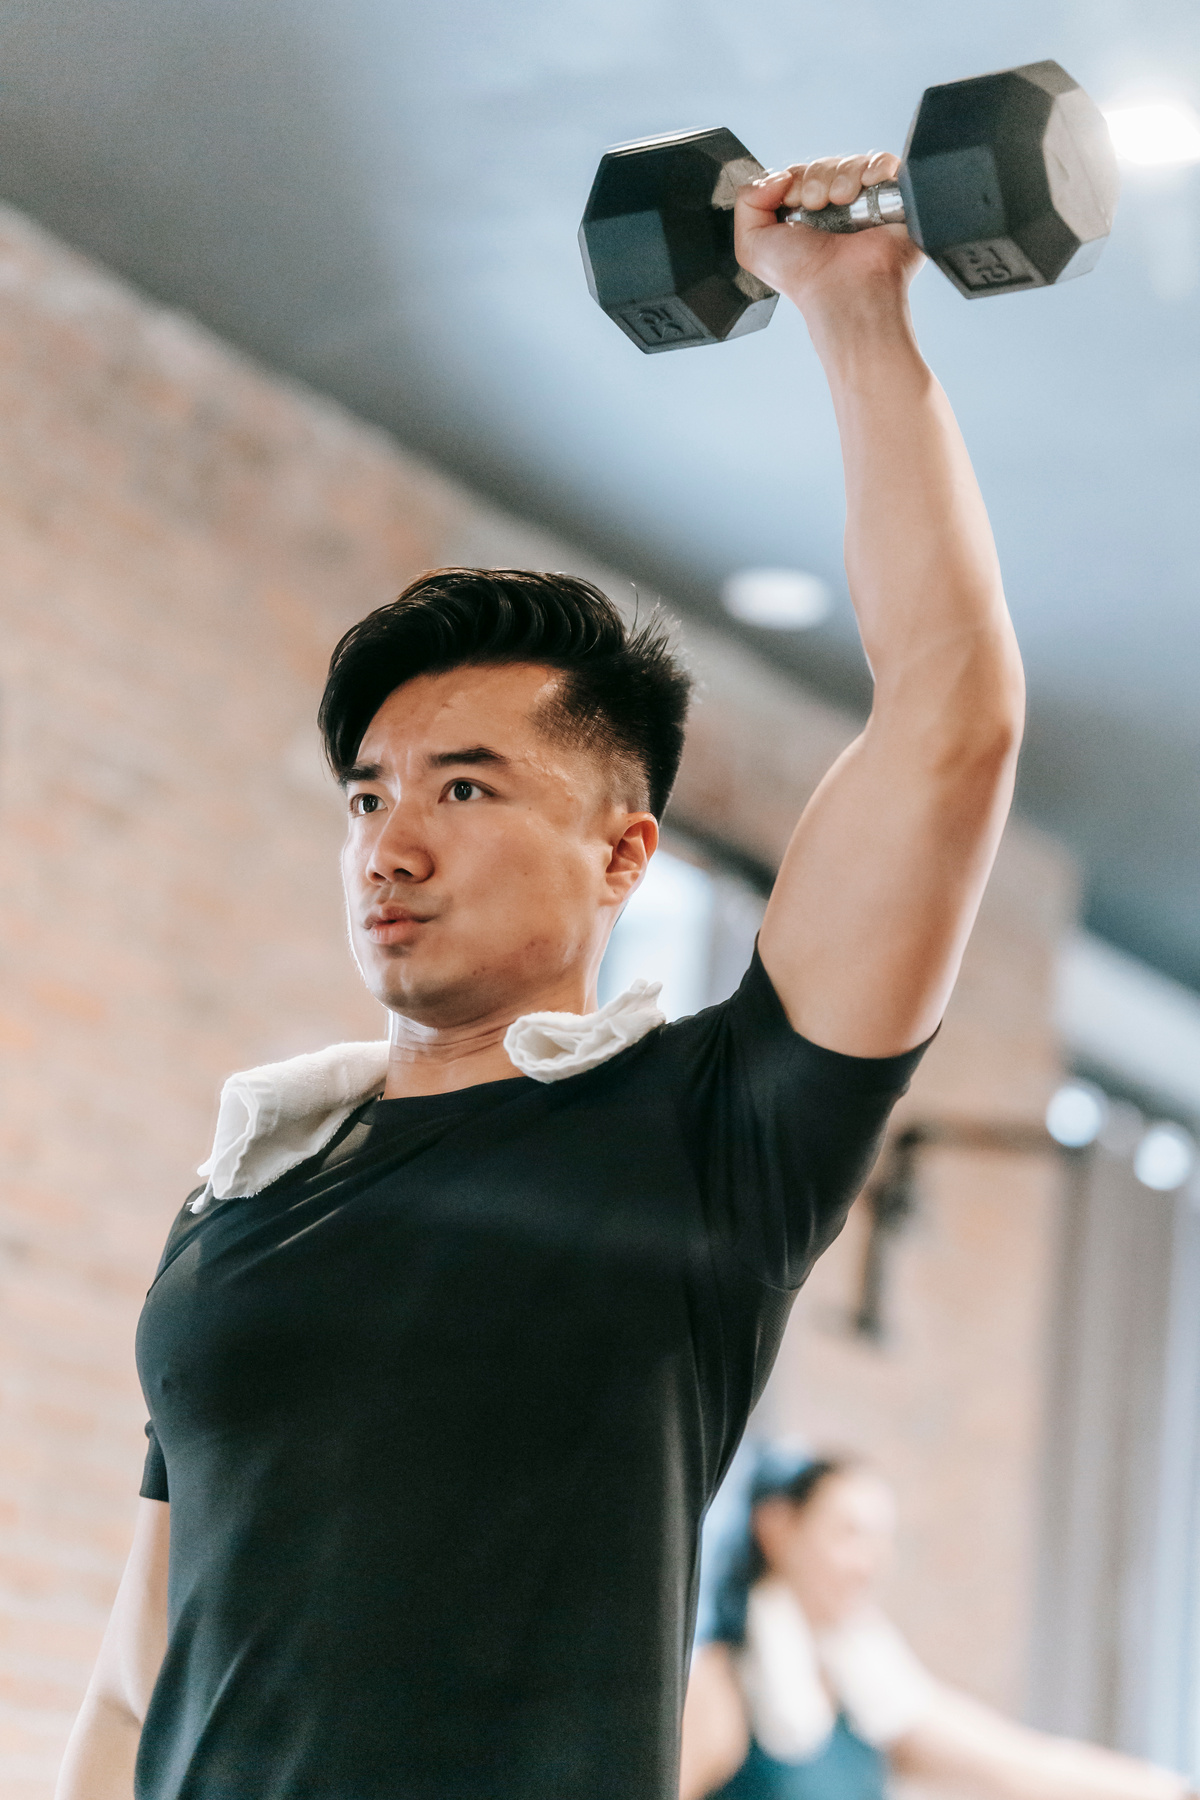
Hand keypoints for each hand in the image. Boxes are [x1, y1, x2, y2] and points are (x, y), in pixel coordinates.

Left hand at [734, 152, 923, 321]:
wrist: (844, 288)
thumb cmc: (803, 277)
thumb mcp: (752, 245)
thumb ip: (748, 201)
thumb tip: (777, 175)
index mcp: (802, 219)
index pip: (797, 174)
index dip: (793, 179)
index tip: (793, 199)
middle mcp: (833, 212)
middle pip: (823, 165)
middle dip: (816, 179)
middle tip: (817, 205)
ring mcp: (864, 205)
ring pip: (850, 163)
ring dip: (842, 176)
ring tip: (842, 202)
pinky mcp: (893, 200)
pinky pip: (883, 164)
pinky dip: (874, 167)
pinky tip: (865, 186)